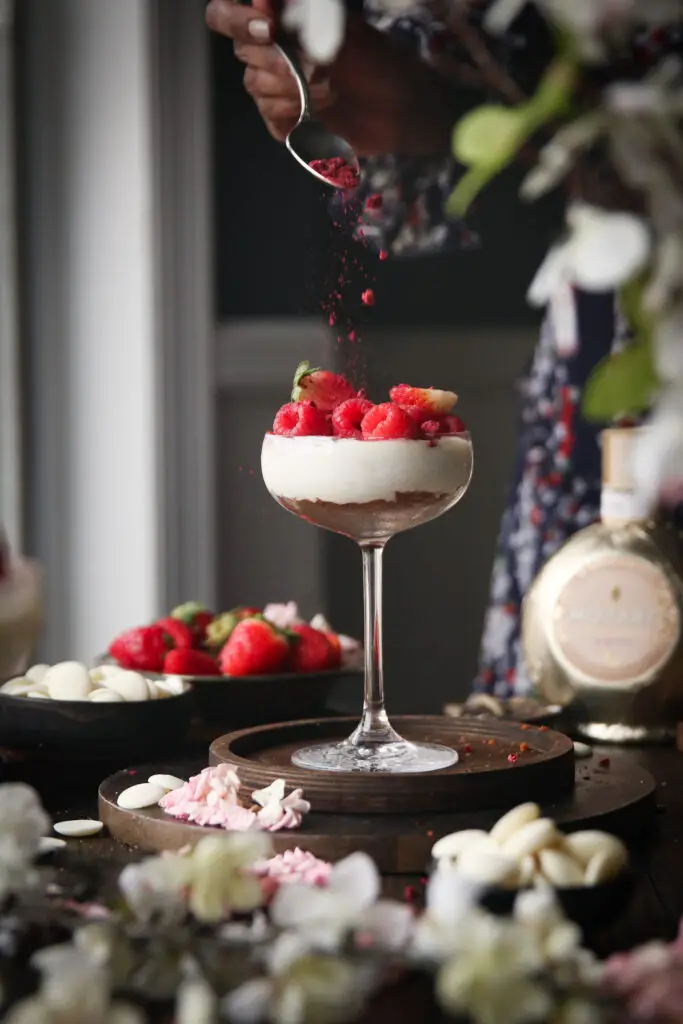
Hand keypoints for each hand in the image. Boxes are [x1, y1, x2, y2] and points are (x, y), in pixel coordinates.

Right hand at [206, 0, 457, 155]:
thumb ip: (300, 14)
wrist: (403, 109)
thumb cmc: (380, 60)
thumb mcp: (343, 29)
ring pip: (254, 85)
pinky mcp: (287, 123)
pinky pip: (270, 118)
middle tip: (318, 67)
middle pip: (243, 51)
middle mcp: (273, 52)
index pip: (227, 14)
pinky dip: (291, 114)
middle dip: (277, 59)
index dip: (236, 19)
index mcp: (281, 23)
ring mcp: (278, 89)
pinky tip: (317, 111)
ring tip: (329, 89)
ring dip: (291, 87)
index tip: (268, 27)